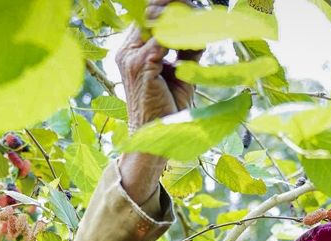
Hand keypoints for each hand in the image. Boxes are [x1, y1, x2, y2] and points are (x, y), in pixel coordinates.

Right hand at [115, 0, 202, 203]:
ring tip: (204, 20)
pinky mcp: (141, 66)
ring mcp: (131, 57)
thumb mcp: (180, 74)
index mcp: (132, 50)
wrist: (155, 137)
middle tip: (202, 10)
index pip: (149, 15)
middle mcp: (127, 50)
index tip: (195, 7)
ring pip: (157, 20)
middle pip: (150, 11)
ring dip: (183, 17)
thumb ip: (186, 51)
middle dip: (178, 7)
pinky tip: (199, 37)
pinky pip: (163, 39)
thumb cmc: (166, 108)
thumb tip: (202, 32)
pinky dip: (183, 35)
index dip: (172, 8)